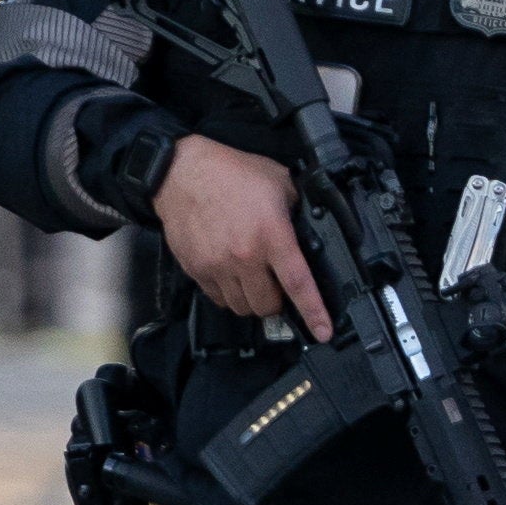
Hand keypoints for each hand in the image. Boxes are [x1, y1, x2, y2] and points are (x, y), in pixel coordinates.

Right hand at [153, 136, 330, 339]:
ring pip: (242, 307)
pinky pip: (218, 299)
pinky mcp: (197, 271)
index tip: (323, 331)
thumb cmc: (229, 173)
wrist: (181, 173)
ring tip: (251, 278)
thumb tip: (310, 228)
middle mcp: (245, 256)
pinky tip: (230, 274)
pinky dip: (228, 294)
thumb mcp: (277, 181)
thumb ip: (297, 208)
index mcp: (271, 235)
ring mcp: (218, 266)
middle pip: (268, 306)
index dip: (314, 312)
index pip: (298, 283)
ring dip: (251, 299)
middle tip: (275, 284)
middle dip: (276, 301)